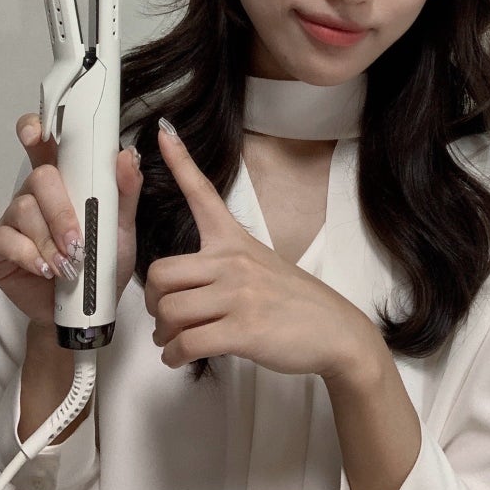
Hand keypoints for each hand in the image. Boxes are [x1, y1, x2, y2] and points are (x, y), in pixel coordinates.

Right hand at [0, 113, 141, 326]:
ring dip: (50, 239)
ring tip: (69, 264)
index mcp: (65, 182)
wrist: (88, 311)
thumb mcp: (123, 227)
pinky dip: (31, 256)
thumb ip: (125, 191)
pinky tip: (47, 269)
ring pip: (24, 210)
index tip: (38, 133)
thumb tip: (126, 156)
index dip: (36, 130)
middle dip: (60, 210)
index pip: (44, 145)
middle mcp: (36, 195)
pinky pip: (7, 241)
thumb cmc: (103, 264)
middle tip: (77, 240)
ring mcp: (14, 221)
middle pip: (39, 179)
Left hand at [145, 126, 379, 379]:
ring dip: (164, 335)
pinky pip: (187, 342)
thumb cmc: (295, 302)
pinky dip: (174, 356)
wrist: (334, 332)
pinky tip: (182, 357)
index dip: (180, 161)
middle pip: (161, 273)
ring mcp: (238, 295)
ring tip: (174, 341)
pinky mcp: (242, 330)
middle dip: (154, 303)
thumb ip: (224, 266)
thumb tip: (186, 287)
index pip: (202, 194)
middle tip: (164, 317)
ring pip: (170, 311)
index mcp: (235, 242)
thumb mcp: (261, 266)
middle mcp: (233, 262)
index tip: (162, 131)